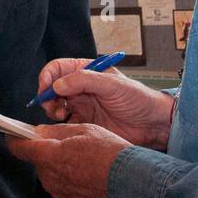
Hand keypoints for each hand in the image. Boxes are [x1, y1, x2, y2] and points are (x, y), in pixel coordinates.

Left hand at [6, 123, 129, 197]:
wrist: (135, 187)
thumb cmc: (112, 155)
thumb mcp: (85, 130)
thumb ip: (57, 131)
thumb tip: (40, 132)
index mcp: (50, 156)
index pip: (19, 148)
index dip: (14, 139)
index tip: (13, 134)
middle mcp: (51, 179)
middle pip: (41, 163)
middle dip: (50, 155)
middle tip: (72, 148)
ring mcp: (61, 197)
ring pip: (54, 179)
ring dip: (64, 171)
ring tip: (88, 166)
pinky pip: (66, 194)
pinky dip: (75, 187)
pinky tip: (92, 181)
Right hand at [35, 58, 175, 148]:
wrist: (153, 125)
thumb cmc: (138, 100)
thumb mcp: (112, 85)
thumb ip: (84, 80)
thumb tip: (58, 83)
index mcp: (87, 72)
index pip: (58, 69)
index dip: (48, 77)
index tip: (45, 88)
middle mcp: (81, 88)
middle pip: (52, 88)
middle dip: (47, 96)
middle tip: (52, 107)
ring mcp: (82, 106)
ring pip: (55, 106)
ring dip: (52, 111)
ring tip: (61, 117)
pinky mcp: (84, 124)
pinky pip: (64, 124)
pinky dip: (59, 126)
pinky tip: (67, 128)